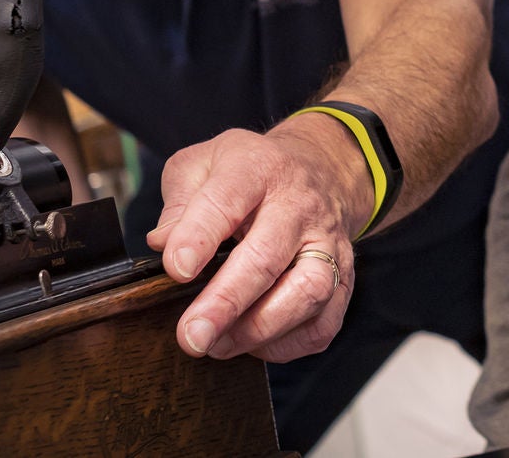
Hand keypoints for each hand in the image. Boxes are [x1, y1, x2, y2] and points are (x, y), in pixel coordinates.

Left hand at [145, 115, 368, 362]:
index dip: (200, 236)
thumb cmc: (251, 172)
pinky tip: (253, 343)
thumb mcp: (205, 162)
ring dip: (259, 328)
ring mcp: (328, 243)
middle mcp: (300, 206)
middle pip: (268, 256)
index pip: (228, 200)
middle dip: (227, 301)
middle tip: (191, 336)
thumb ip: (179, 199)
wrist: (322, 168)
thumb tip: (164, 243)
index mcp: (257, 169)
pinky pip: (323, 323)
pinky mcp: (344, 278)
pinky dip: (287, 344)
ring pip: (308, 292)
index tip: (176, 270)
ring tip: (217, 346)